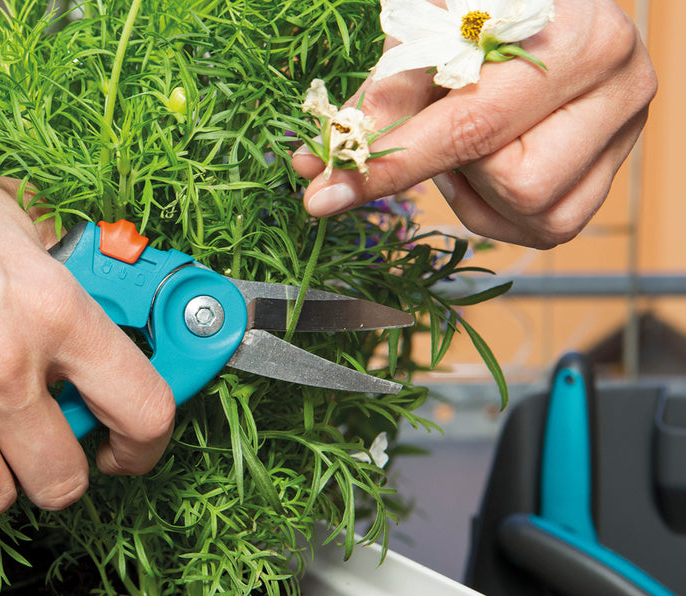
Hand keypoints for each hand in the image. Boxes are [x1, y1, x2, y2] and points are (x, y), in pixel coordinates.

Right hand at [0, 72, 174, 546]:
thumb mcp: (9, 212)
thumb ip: (59, 269)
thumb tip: (98, 300)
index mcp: (55, 308)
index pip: (143, 409)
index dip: (145, 446)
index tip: (125, 451)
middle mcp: (4, 361)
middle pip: (64, 479)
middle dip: (55, 474)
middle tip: (35, 452)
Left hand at [292, 0, 655, 248]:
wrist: (543, 0)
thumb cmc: (481, 8)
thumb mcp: (429, 29)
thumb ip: (382, 97)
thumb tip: (319, 165)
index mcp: (577, 38)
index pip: (471, 126)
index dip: (392, 165)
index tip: (325, 194)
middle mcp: (619, 86)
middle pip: (517, 184)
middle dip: (460, 168)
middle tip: (440, 127)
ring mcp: (626, 132)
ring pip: (538, 214)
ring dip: (481, 189)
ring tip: (470, 138)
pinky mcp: (614, 169)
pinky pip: (550, 223)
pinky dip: (502, 206)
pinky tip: (492, 159)